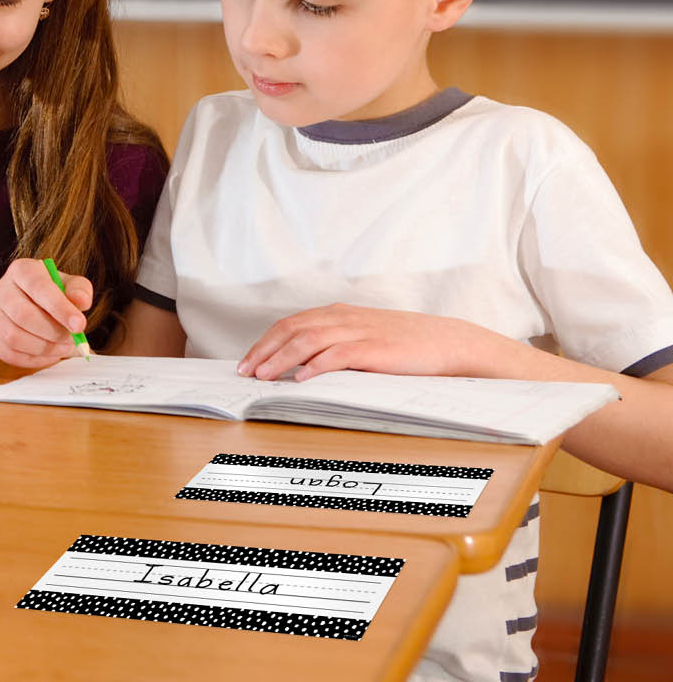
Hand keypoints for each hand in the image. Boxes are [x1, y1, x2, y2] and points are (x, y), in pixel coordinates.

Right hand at [0, 258, 92, 366]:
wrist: (39, 305)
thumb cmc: (56, 292)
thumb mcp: (72, 286)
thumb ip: (80, 290)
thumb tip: (80, 301)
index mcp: (22, 270)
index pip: (38, 287)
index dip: (60, 308)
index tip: (79, 325)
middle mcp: (1, 289)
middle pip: (23, 315)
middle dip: (53, 332)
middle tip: (73, 339)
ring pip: (13, 337)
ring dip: (44, 348)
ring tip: (64, 346)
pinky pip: (8, 354)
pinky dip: (34, 359)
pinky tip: (50, 354)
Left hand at [237, 302, 522, 381]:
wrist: (448, 342)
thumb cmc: (405, 345)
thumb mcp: (364, 338)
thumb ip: (335, 345)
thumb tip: (300, 366)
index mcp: (338, 314)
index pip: (291, 324)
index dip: (265, 342)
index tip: (247, 361)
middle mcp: (344, 318)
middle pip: (292, 329)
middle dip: (264, 350)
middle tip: (245, 371)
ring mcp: (359, 331)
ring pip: (308, 340)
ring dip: (281, 358)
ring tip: (263, 375)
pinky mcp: (374, 349)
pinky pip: (338, 354)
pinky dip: (315, 365)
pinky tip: (301, 378)